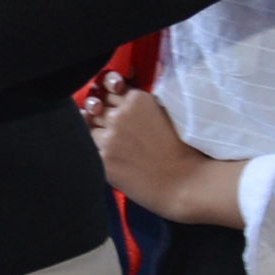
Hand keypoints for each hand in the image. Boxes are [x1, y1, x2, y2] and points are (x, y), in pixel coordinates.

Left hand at [85, 79, 239, 226]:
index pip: (110, 90)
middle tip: (116, 132)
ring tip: (114, 147)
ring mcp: (109, 137)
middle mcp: (119, 114)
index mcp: (136, 99)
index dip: (112, 101)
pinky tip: (111, 160)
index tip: (116, 110)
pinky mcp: (102, 159)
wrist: (185, 183)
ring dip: (97, 134)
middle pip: (97, 107)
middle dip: (101, 115)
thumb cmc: (181, 151)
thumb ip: (140, 105)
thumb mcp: (163, 114)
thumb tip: (118, 98)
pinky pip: (88, 150)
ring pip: (88, 127)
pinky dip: (95, 153)